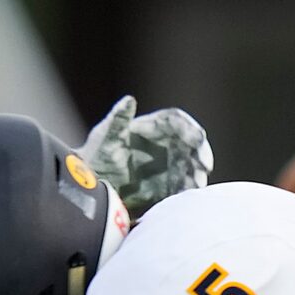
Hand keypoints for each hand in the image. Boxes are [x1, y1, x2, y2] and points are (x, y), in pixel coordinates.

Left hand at [78, 95, 210, 214]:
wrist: (90, 183)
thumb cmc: (96, 153)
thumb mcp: (105, 136)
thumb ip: (118, 119)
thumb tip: (129, 100)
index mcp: (153, 127)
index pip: (178, 123)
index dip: (190, 130)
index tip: (198, 139)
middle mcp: (165, 144)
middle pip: (191, 145)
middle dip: (200, 154)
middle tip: (204, 166)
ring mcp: (167, 164)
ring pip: (190, 166)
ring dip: (196, 174)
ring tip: (198, 183)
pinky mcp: (165, 184)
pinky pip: (181, 186)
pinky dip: (186, 190)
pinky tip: (188, 195)